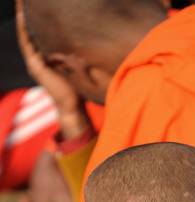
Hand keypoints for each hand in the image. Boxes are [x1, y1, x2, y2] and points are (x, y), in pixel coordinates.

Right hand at [15, 0, 90, 138]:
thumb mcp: (75, 64)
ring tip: (21, 1)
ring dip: (22, 16)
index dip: (35, 17)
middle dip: (26, 12)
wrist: (73, 105)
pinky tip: (24, 15)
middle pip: (29, 30)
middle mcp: (36, 58)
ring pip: (25, 34)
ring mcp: (34, 62)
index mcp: (44, 57)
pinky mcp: (35, 66)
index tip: (37, 1)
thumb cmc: (77, 87)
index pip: (37, 32)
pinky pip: (27, 43)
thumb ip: (72, 52)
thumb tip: (81, 37)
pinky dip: (24, 28)